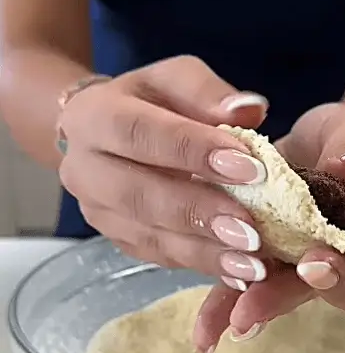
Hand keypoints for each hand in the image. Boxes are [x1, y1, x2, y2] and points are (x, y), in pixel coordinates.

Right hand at [59, 56, 271, 282]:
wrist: (104, 134)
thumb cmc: (149, 102)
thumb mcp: (174, 80)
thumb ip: (208, 92)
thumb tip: (249, 111)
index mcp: (93, 116)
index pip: (140, 134)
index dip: (194, 151)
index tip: (251, 168)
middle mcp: (84, 169)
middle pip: (139, 195)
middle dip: (199, 214)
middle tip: (252, 230)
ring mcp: (96, 211)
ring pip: (149, 235)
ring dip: (205, 252)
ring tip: (253, 263)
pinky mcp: (116, 239)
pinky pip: (158, 256)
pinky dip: (201, 264)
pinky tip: (239, 272)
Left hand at [194, 103, 344, 352]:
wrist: (307, 150)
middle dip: (335, 281)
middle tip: (311, 271)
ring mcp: (314, 268)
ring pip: (300, 293)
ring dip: (273, 302)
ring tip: (244, 315)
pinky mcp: (269, 268)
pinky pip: (250, 292)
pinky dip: (226, 309)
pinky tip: (205, 332)